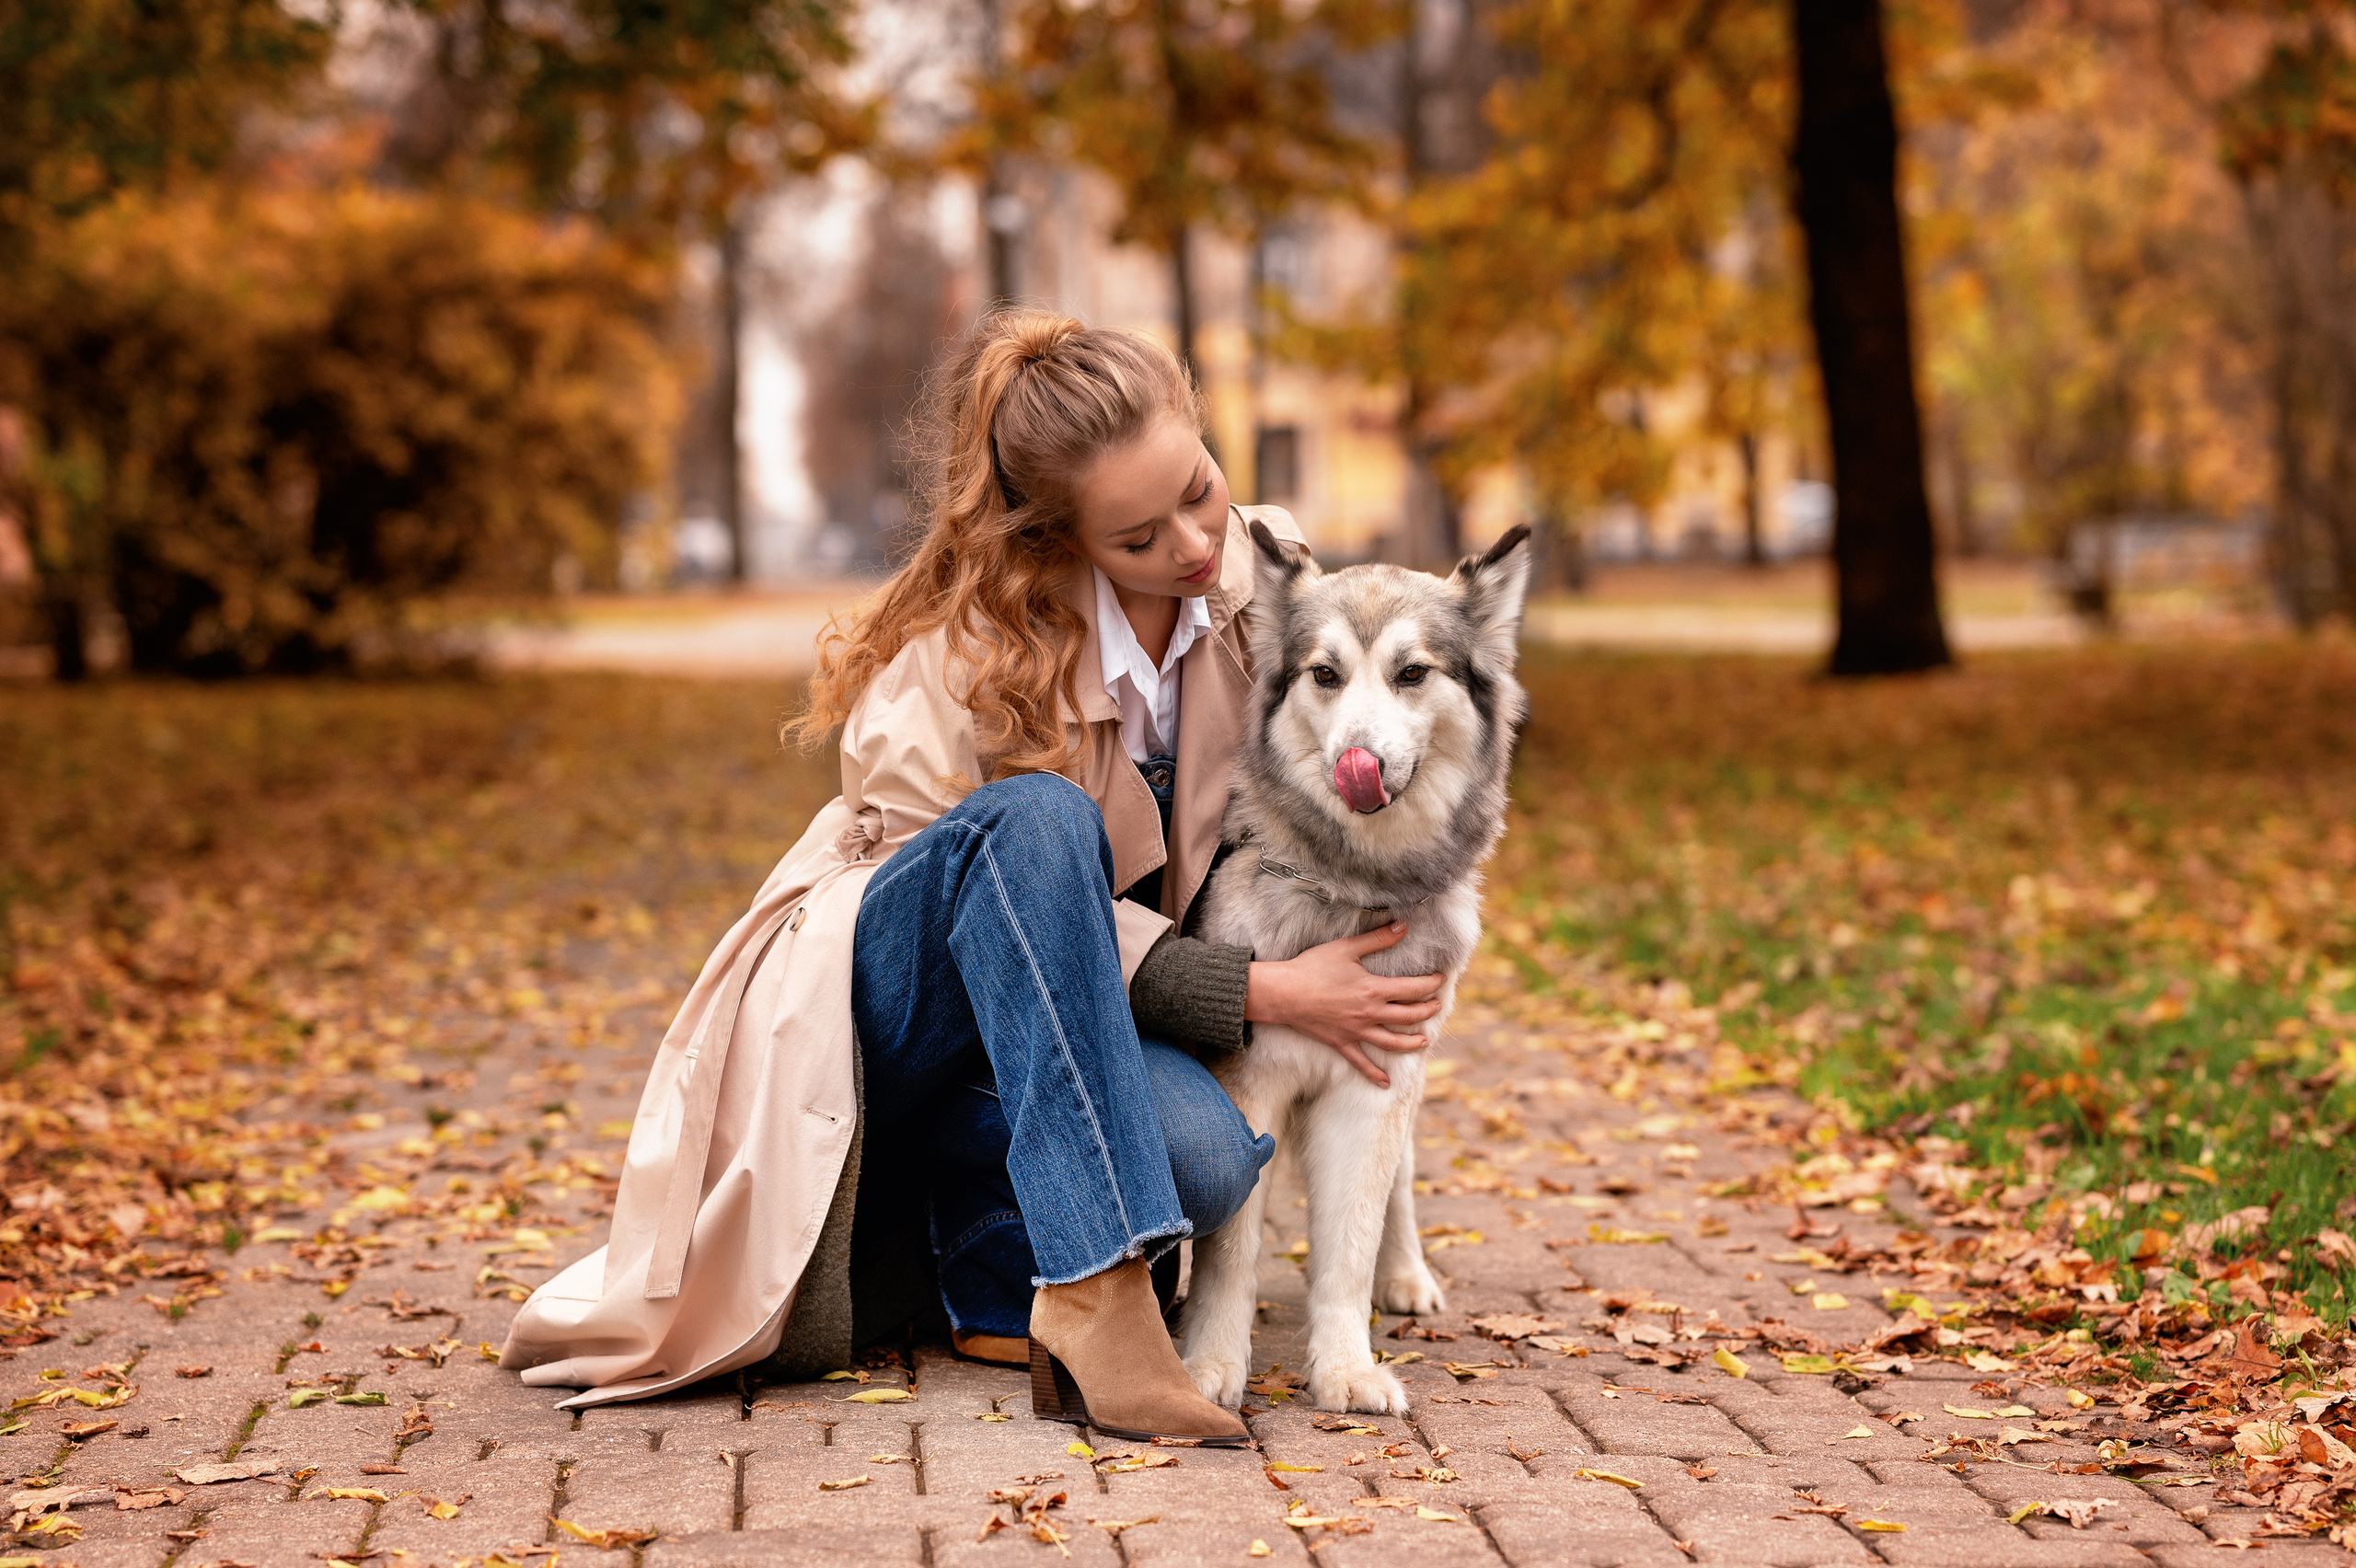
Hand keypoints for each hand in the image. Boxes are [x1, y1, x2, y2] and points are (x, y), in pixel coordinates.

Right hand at [1243, 922, 1444, 1087]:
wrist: (1283, 993)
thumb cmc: (1312, 967)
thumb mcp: (1346, 948)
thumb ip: (1378, 939)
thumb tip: (1403, 926)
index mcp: (1374, 989)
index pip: (1413, 989)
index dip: (1431, 984)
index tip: (1439, 979)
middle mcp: (1370, 1014)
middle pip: (1409, 1016)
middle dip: (1427, 1011)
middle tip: (1437, 1006)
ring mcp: (1357, 1032)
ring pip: (1392, 1043)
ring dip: (1412, 1043)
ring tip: (1424, 1040)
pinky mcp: (1342, 1043)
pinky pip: (1361, 1063)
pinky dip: (1374, 1075)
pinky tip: (1386, 1083)